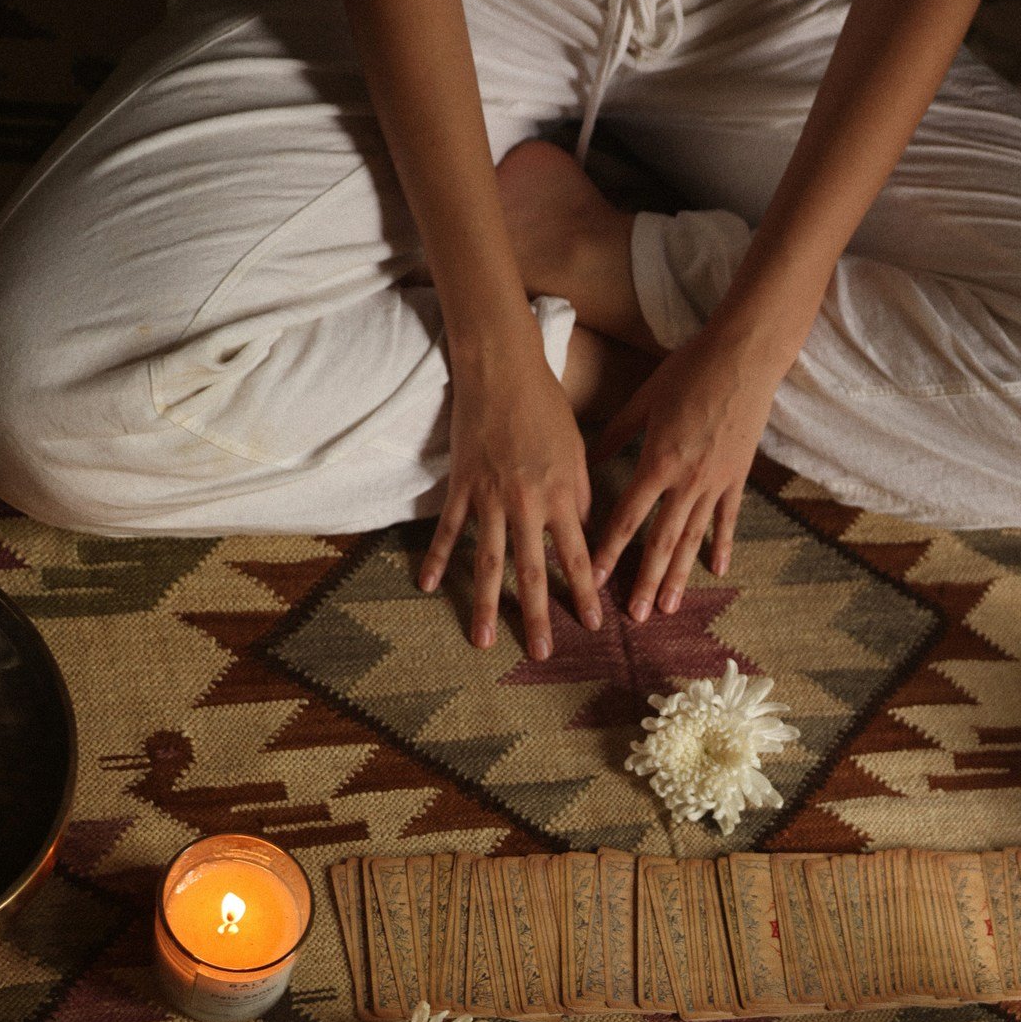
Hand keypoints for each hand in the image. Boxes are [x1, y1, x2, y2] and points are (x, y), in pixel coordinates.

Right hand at [420, 312, 602, 653]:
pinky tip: (429, 588)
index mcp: (560, 495)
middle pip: (532, 572)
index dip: (583, 593)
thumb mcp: (577, 449)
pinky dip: (439, 559)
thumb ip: (579, 495)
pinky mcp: (460, 486)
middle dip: (537, 617)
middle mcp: (525, 504)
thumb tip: (581, 532)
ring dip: (486, 606)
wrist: (499, 367)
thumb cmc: (545, 405)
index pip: (576, 556)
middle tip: (542, 654)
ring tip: (484, 642)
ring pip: (488, 562)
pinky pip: (448, 531)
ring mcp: (488, 498)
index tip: (591, 625)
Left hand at [589, 320, 789, 620]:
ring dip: (679, 576)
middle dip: (646, 581)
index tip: (595, 580)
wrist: (744, 356)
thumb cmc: (689, 369)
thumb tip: (587, 458)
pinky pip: (727, 519)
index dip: (610, 550)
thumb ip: (615, 433)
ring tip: (669, 607)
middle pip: (662, 541)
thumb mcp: (644, 399)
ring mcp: (716, 482)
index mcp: (658, 461)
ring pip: (693, 538)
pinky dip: (721, 545)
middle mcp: (687, 480)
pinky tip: (716, 571)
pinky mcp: (738, 477)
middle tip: (636, 617)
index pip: (628, 516)